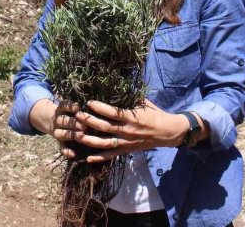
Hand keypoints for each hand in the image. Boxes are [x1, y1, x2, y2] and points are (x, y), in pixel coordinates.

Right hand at [31, 99, 89, 159]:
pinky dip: (66, 151)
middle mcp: (57, 120)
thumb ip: (78, 106)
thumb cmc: (68, 111)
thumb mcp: (69, 106)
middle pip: (63, 121)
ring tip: (81, 136)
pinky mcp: (59, 142)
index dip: (70, 107)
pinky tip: (73, 154)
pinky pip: (61, 148)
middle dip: (73, 123)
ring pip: (60, 134)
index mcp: (60, 109)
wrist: (50, 119)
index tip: (77, 108)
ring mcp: (57, 131)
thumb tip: (95, 104)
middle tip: (84, 126)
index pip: (63, 106)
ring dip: (70, 135)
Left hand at [73, 99, 193, 162]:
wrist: (167, 132)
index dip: (100, 108)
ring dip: (89, 140)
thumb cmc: (155, 114)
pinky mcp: (127, 150)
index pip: (113, 113)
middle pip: (105, 127)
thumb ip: (130, 97)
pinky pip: (112, 155)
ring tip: (77, 135)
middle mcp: (128, 131)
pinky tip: (88, 158)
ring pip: (105, 143)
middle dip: (89, 121)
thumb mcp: (144, 102)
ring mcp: (126, 142)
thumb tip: (116, 86)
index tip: (89, 102)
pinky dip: (100, 158)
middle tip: (78, 116)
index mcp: (132, 117)